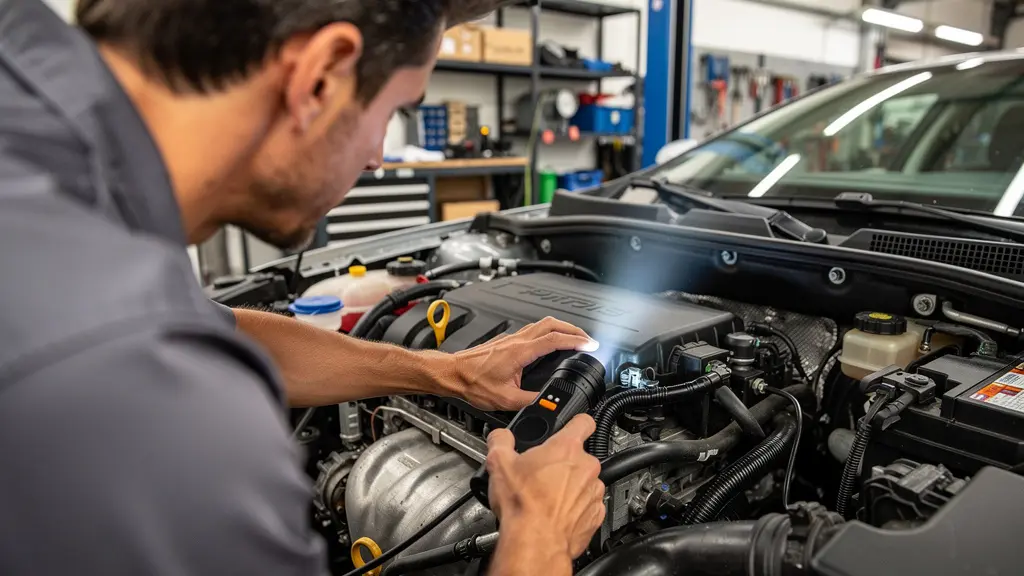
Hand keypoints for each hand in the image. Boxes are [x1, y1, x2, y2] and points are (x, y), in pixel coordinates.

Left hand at [449, 317, 596, 410]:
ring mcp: (512, 338)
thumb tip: (546, 402)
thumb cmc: (471, 383)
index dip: (575, 341)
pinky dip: (549, 332)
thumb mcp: (505, 399)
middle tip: (587, 339)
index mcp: (520, 351)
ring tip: (574, 338)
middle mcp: (517, 340)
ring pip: (542, 324)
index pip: (554, 339)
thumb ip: (529, 401)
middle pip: (552, 323)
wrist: (452, 374)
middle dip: (573, 329)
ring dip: (562, 329)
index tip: (590, 345)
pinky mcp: (507, 341)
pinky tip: (551, 342)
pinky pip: (534, 330)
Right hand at [485, 414, 605, 559]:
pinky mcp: (595, 514)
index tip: (571, 426)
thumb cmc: (523, 506)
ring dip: (570, 485)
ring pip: (584, 481)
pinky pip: (587, 504)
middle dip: (563, 462)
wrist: (535, 543)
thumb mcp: (499, 464)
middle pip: (579, 456)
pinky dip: (575, 507)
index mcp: (566, 448)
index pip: (584, 421)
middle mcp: (586, 467)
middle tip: (542, 474)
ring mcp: (593, 491)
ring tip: (548, 497)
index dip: (576, 422)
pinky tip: (556, 512)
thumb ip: (501, 440)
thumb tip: (500, 436)